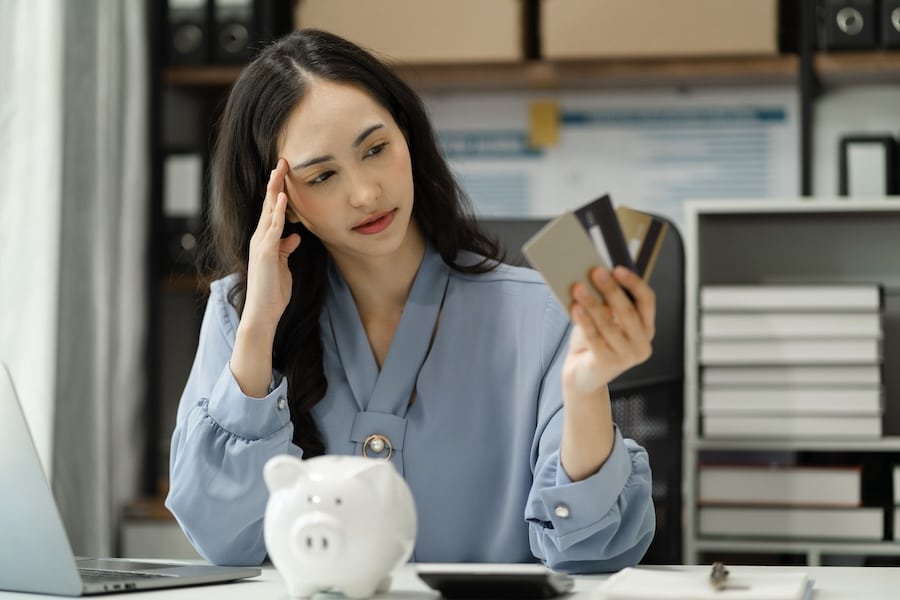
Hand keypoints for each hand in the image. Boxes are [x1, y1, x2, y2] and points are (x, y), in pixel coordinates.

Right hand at [241, 158, 301, 336]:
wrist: (263, 312)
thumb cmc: (273, 290)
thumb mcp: (283, 265)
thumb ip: (286, 249)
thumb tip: (294, 236)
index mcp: (265, 240)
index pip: (272, 209)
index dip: (278, 191)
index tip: (285, 173)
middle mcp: (260, 237)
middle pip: (269, 204)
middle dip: (275, 182)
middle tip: (282, 161)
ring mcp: (261, 243)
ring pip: (270, 210)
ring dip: (276, 189)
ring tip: (281, 169)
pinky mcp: (266, 252)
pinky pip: (273, 228)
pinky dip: (279, 211)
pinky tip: (284, 197)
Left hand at [562, 266, 655, 395]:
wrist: (582, 376)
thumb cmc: (594, 343)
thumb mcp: (604, 320)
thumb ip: (605, 303)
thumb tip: (594, 277)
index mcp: (646, 328)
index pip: (647, 300)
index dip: (634, 283)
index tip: (617, 269)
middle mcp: (641, 343)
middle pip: (628, 311)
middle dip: (611, 289)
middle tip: (595, 272)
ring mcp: (626, 357)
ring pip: (609, 324)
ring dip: (592, 303)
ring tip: (578, 287)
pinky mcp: (608, 364)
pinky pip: (595, 338)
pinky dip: (584, 321)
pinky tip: (575, 308)